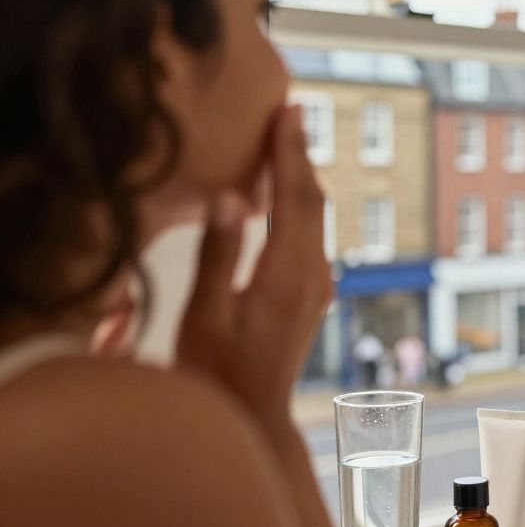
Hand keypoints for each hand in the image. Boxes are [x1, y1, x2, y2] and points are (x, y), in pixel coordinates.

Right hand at [176, 103, 332, 425]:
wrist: (253, 419)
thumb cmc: (217, 375)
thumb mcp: (205, 318)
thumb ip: (217, 257)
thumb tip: (226, 199)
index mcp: (288, 275)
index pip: (295, 198)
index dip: (289, 151)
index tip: (287, 109)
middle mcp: (313, 275)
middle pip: (312, 200)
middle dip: (299, 152)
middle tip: (290, 107)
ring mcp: (316, 284)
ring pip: (314, 215)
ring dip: (300, 174)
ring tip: (286, 134)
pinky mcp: (310, 292)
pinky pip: (308, 232)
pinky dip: (296, 201)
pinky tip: (280, 189)